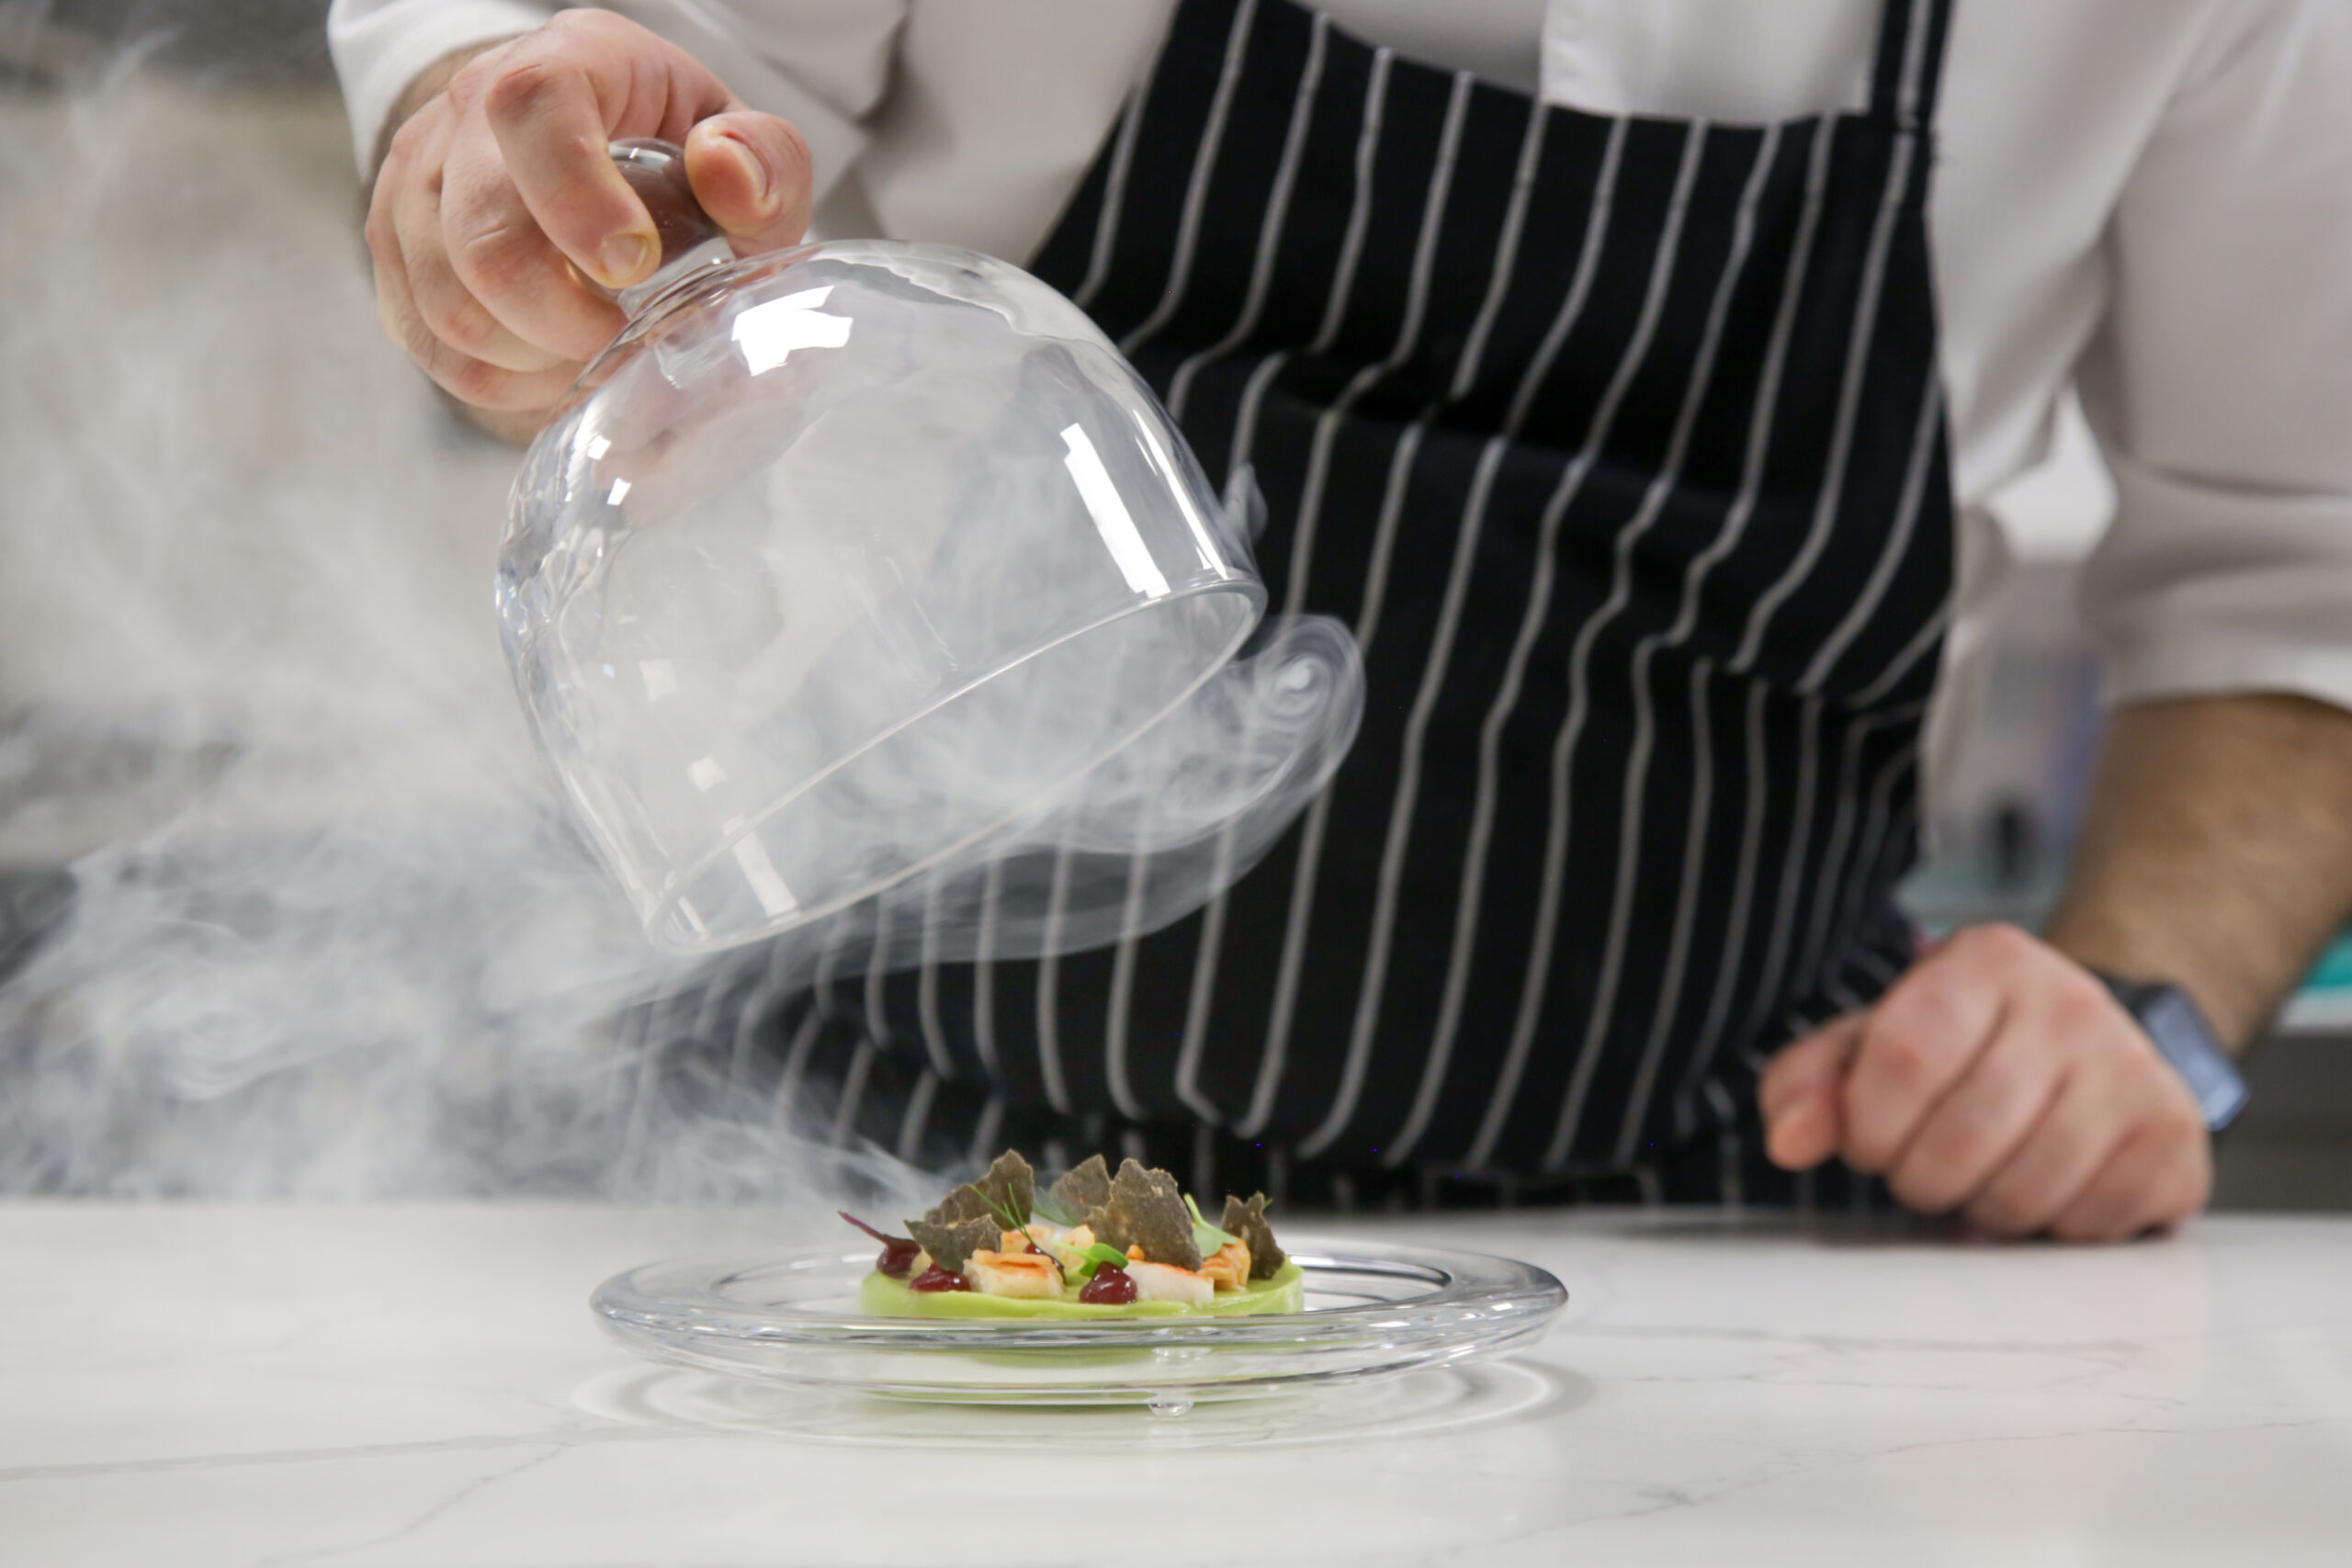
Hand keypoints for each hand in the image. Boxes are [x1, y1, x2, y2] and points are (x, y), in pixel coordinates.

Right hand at [364, 8, 811, 426]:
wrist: (593, 149)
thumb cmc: (676, 154)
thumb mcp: (744, 145)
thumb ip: (764, 162)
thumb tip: (728, 177)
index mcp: (568, 63)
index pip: (533, 106)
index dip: (577, 199)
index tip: (634, 268)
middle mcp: (470, 111)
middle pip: (481, 236)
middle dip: (561, 319)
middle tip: (623, 336)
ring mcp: (421, 179)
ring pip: (446, 304)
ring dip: (530, 357)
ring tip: (591, 350)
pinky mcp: (397, 246)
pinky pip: (425, 339)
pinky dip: (495, 379)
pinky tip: (548, 368)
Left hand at [1758, 924, 2212, 1239]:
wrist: (2088, 1043)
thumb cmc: (1961, 1048)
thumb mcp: (1871, 1043)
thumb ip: (1810, 1082)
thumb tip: (1789, 1142)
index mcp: (1987, 961)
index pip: (1903, 1058)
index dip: (1870, 1127)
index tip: (1871, 1142)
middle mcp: (2072, 1002)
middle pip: (1963, 1138)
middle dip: (1921, 1179)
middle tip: (1925, 1170)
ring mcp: (2135, 1069)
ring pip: (2028, 1192)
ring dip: (1983, 1211)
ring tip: (1982, 1179)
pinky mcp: (2175, 1138)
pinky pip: (2090, 1226)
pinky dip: (2050, 1232)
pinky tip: (2044, 1190)